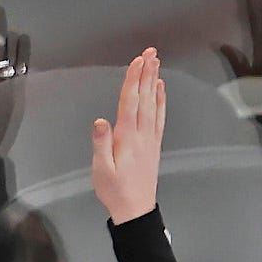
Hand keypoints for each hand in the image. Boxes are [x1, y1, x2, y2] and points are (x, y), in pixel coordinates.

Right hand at [91, 48, 165, 224]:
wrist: (136, 209)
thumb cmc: (116, 191)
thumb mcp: (101, 170)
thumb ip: (101, 144)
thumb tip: (100, 122)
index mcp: (127, 138)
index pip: (130, 102)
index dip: (133, 80)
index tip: (137, 61)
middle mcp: (142, 133)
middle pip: (145, 97)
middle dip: (147, 73)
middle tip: (150, 53)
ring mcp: (150, 137)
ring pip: (154, 103)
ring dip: (154, 81)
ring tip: (156, 63)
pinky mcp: (154, 143)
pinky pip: (159, 116)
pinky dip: (161, 99)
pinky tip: (160, 89)